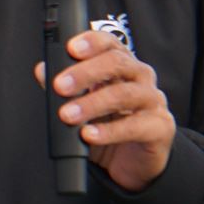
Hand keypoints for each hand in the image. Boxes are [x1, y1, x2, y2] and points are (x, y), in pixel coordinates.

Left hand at [38, 28, 176, 192]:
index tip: (71, 49)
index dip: (92, 42)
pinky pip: (135, 126)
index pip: (110, 43)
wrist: (133, 162)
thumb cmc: (110, 125)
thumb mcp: (84, 104)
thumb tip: (43, 70)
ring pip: (125, 94)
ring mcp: (153, 101)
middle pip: (118, 63)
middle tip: (60, 86)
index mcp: (123, 65)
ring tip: (67, 115)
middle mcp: (140, 78)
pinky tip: (89, 135)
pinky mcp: (160, 127)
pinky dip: (109, 131)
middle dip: (86, 73)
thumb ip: (66, 87)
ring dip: (92, 104)